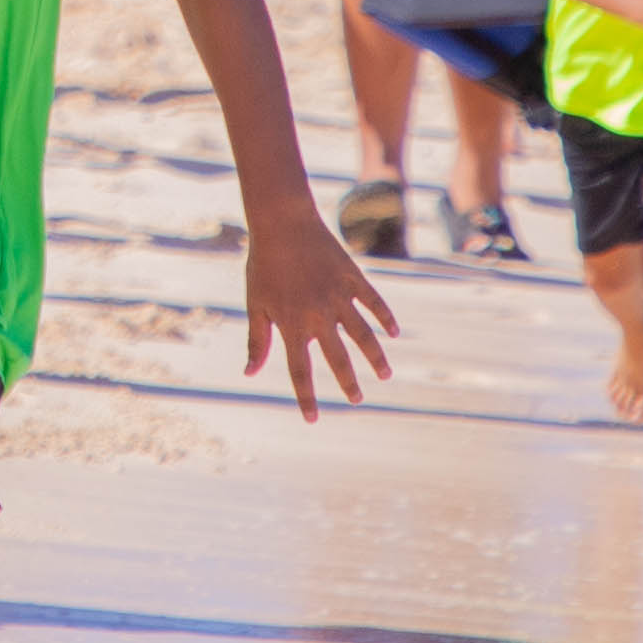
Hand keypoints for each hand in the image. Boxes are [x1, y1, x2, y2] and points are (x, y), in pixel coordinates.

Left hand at [240, 192, 397, 420]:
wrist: (282, 223)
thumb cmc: (263, 265)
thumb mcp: (255, 304)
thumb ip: (257, 341)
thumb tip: (249, 372)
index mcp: (292, 326)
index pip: (300, 372)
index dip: (306, 398)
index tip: (313, 419)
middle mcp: (318, 317)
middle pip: (337, 359)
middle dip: (348, 383)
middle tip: (357, 400)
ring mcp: (338, 298)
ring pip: (362, 335)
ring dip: (375, 358)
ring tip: (384, 376)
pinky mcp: (352, 278)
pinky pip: (373, 302)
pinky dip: (385, 317)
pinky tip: (394, 332)